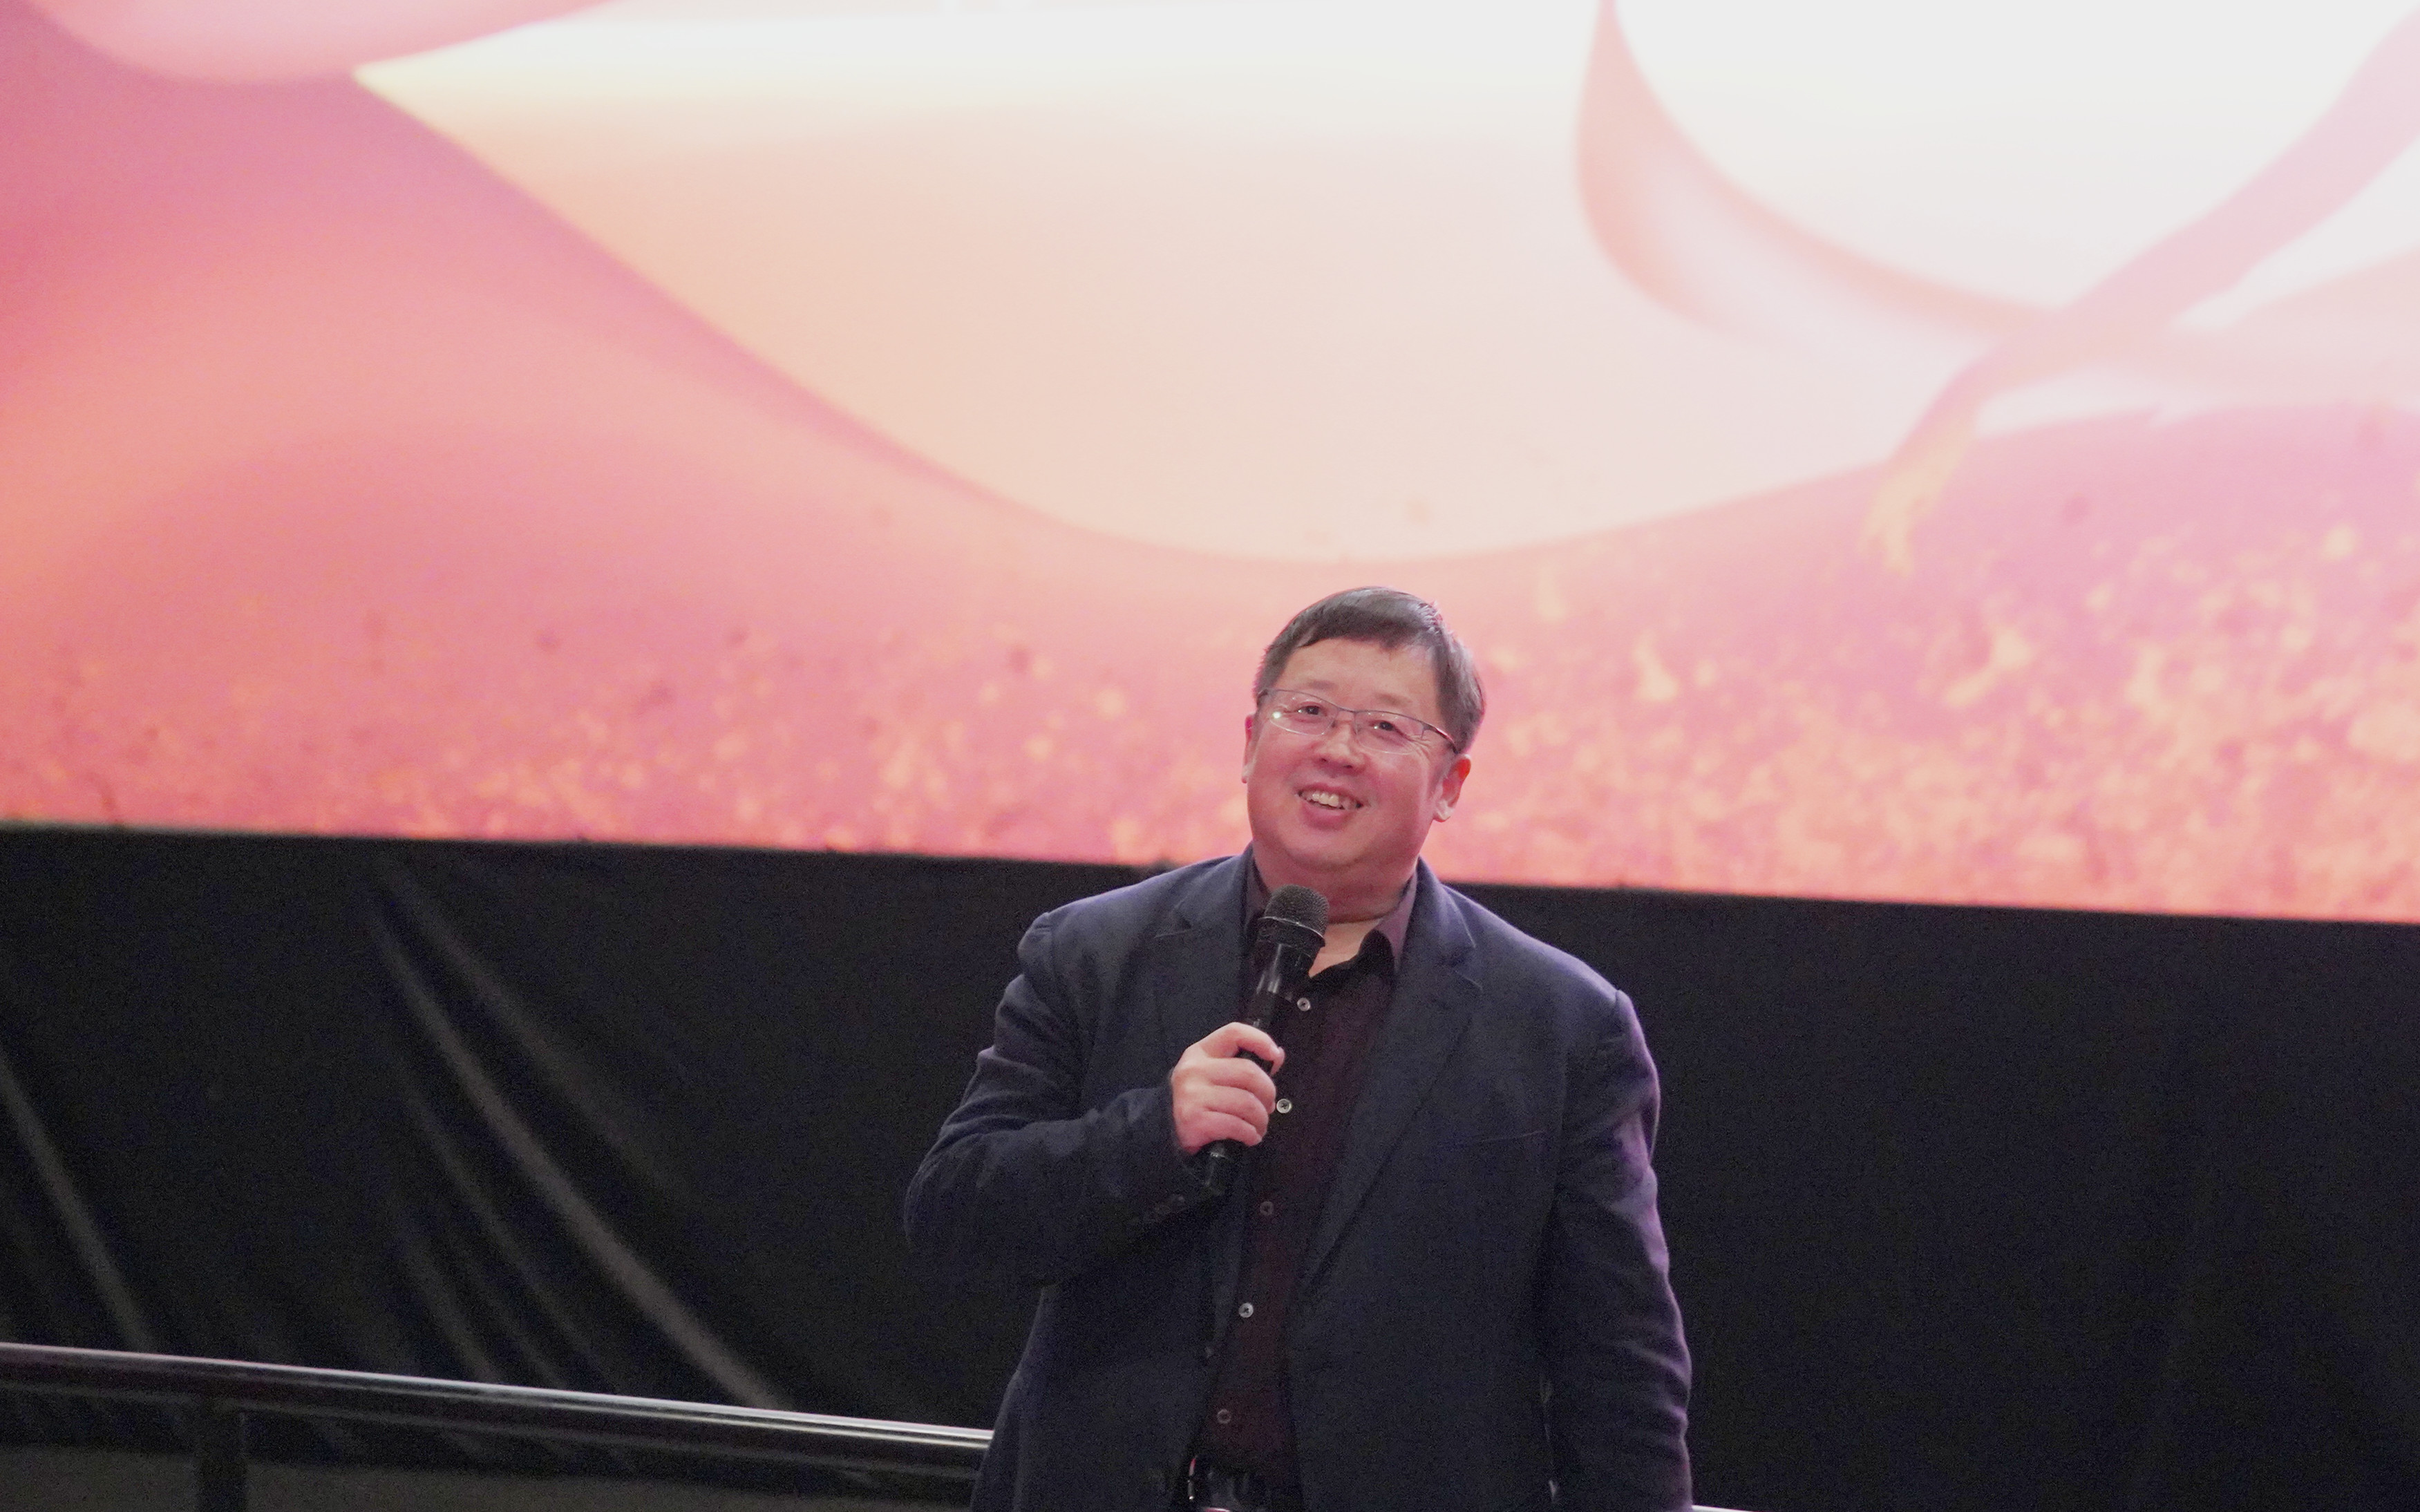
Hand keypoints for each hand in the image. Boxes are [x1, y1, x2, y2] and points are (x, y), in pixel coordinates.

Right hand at [1169, 1022, 1284, 1155]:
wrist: (1165, 1125)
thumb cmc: (1199, 1097)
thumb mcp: (1214, 1072)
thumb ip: (1243, 1062)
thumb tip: (1276, 1055)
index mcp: (1202, 1052)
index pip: (1234, 1033)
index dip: (1259, 1040)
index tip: (1274, 1056)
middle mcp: (1195, 1069)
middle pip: (1248, 1073)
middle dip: (1268, 1093)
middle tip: (1268, 1106)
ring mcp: (1193, 1094)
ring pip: (1247, 1103)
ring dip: (1261, 1119)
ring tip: (1259, 1126)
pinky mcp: (1194, 1119)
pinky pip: (1236, 1125)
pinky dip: (1250, 1134)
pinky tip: (1250, 1136)